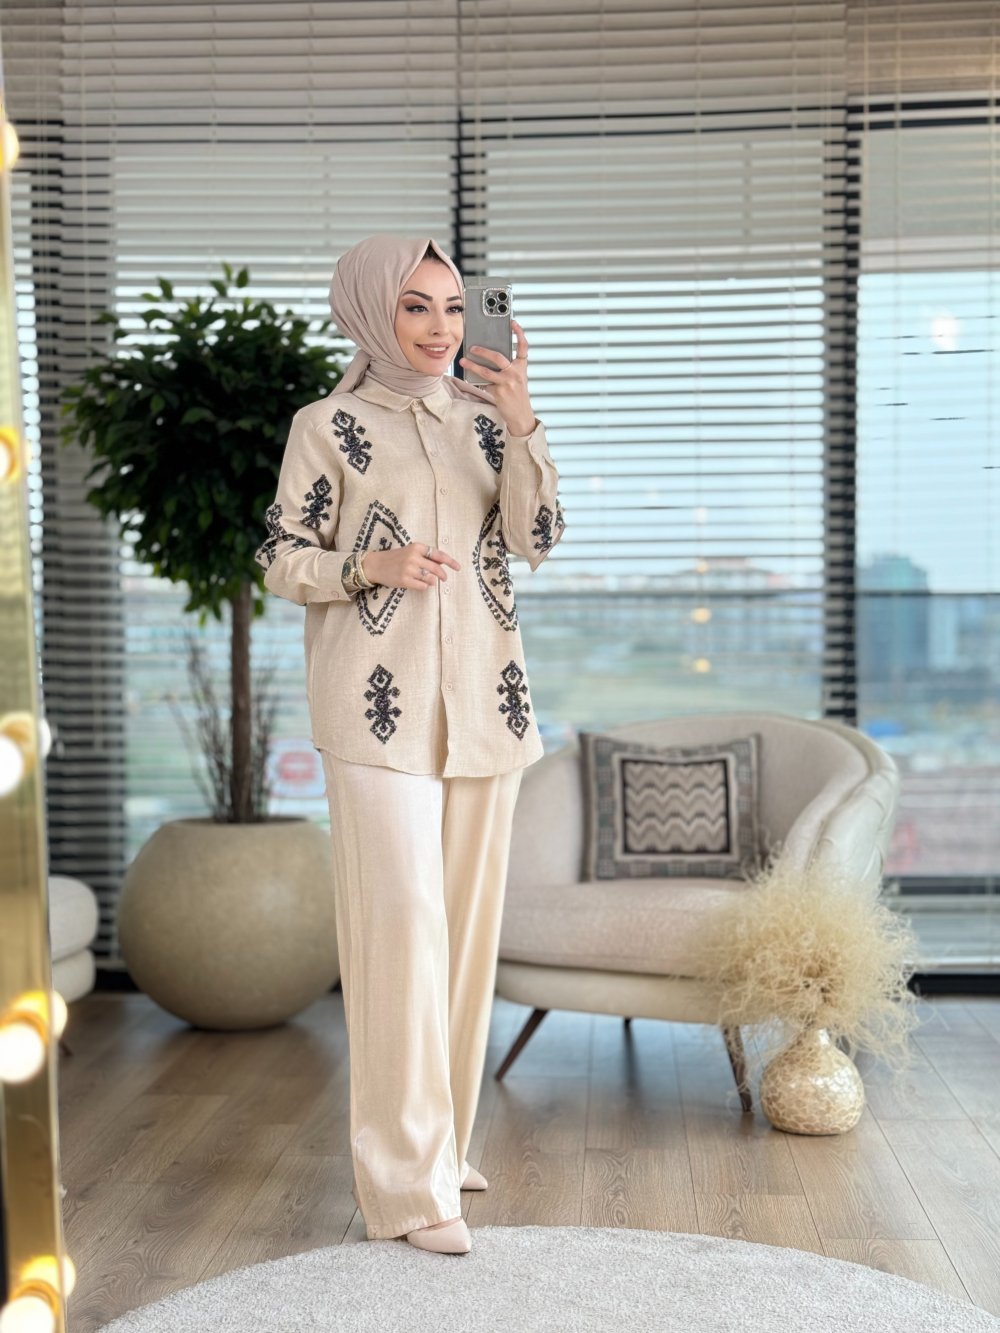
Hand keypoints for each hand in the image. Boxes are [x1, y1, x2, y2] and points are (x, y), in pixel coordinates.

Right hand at [363, 543, 460, 590]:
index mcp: (417, 547)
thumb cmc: (395, 558)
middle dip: (443, 575)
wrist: (375, 565)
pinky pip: (422, 586)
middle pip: (436, 568)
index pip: (438, 554)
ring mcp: (409, 569)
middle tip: (445, 579)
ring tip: (426, 580)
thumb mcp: (410, 552)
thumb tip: (443, 564)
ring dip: (431, 581)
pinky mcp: (404, 580)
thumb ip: (425, 556)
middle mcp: (413, 557)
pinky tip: (418, 584)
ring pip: (430, 579)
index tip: (458, 567)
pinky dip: (423, 587)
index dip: (450, 561)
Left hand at [459, 318, 535, 434]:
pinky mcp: (499, 392)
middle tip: (472, 347)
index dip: (519, 333)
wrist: (521, 415)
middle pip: (498, 357)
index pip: (523, 347)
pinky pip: (484, 384)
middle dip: (483, 351)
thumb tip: (488, 359)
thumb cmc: (517, 396)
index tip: (513, 322)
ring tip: (463, 361)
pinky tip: (472, 380)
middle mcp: (516, 373)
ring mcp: (507, 383)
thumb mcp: (517, 379)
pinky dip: (478, 382)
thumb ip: (507, 368)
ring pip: (486, 371)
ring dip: (472, 365)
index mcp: (521, 367)